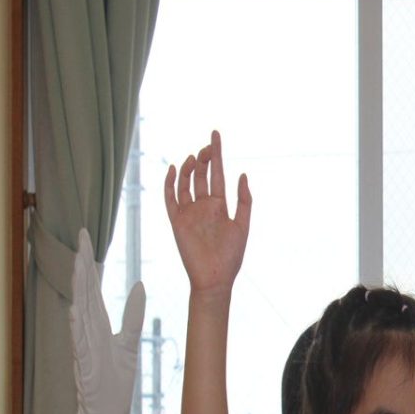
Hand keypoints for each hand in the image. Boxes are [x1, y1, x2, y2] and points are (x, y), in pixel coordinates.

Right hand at [62, 230, 145, 413]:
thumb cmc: (114, 385)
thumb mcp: (129, 346)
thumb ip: (132, 317)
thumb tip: (140, 285)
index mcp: (97, 329)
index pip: (92, 290)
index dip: (89, 264)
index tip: (87, 238)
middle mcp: (87, 336)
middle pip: (84, 295)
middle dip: (82, 267)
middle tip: (81, 239)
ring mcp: (85, 353)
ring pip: (80, 316)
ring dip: (79, 291)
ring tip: (81, 266)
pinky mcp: (87, 372)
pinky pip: (81, 347)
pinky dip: (78, 329)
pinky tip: (76, 311)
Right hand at [164, 129, 251, 295]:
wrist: (214, 278)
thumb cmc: (231, 257)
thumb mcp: (242, 225)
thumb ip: (244, 201)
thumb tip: (243, 175)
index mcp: (219, 205)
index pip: (217, 174)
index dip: (216, 154)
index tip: (216, 135)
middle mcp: (203, 206)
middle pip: (200, 175)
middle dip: (204, 158)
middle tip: (208, 146)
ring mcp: (189, 212)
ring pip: (185, 183)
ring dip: (189, 168)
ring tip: (195, 156)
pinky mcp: (177, 221)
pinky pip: (170, 198)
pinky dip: (170, 183)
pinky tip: (174, 169)